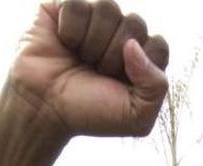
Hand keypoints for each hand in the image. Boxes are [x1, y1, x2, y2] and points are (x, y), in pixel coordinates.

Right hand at [8, 1, 169, 138]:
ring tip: (81, 58)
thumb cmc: (89, 112)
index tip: (119, 84)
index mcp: (142, 58)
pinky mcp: (64, 8)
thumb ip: (156, 86)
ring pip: (108, 7)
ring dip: (93, 42)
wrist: (44, 108)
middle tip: (96, 72)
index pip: (158, 45)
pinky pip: (77, 3)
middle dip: (114, 56)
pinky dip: (70, 29)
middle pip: (136, 23)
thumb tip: (134, 45)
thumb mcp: (137, 117)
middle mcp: (120, 34)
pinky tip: (64, 44)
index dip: (140, 67)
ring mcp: (94, 19)